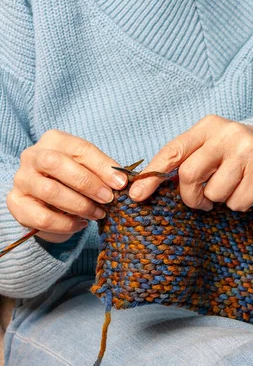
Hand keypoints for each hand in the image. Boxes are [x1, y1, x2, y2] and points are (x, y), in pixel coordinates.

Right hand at [6, 129, 127, 243]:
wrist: (46, 203)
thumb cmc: (72, 182)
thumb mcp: (87, 170)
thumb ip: (102, 173)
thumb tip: (122, 182)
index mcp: (53, 140)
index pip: (78, 148)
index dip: (102, 166)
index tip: (121, 183)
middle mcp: (32, 156)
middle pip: (57, 164)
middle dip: (88, 183)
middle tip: (108, 199)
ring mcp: (21, 180)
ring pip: (50, 191)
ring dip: (80, 205)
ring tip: (97, 214)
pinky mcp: (16, 204)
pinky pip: (43, 217)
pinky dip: (66, 224)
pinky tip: (80, 224)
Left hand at [129, 115, 252, 211]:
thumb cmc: (232, 154)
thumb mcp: (209, 147)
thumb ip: (184, 160)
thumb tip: (143, 187)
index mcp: (208, 126)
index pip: (173, 151)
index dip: (152, 175)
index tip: (137, 195)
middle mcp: (228, 135)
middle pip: (190, 176)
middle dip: (191, 197)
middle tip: (199, 201)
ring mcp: (247, 153)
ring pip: (214, 194)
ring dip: (218, 200)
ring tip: (229, 188)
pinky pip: (236, 203)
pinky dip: (237, 205)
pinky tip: (245, 190)